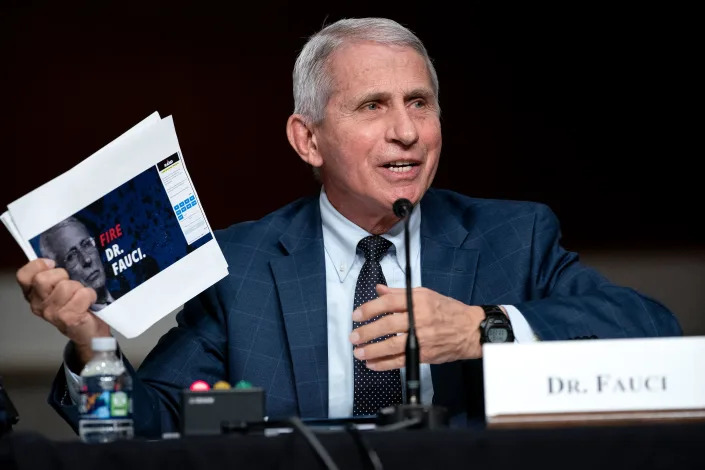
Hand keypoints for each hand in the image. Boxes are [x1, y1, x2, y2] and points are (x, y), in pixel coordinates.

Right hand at [16, 258, 109, 364]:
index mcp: (34, 293)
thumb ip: (56, 273)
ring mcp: (51, 313)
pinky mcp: (68, 319)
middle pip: (43, 279)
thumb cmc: (77, 305)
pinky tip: (90, 302)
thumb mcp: (62, 286)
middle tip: (72, 284)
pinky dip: (90, 295)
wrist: (91, 330)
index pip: (24, 275)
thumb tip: (64, 255)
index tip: (52, 264)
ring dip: (79, 287)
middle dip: (63, 276)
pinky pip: (81, 295)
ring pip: (65, 286)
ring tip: (82, 295)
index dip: (38, 266)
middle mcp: (38, 304)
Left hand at [349, 285, 484, 370]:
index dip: (370, 309)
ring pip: (392, 345)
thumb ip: (399, 293)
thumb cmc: (448, 310)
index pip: (388, 302)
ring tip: (359, 352)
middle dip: (367, 332)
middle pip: (387, 324)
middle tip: (354, 336)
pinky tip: (372, 364)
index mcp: (418, 301)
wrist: (470, 330)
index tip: (357, 315)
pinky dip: (384, 364)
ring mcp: (422, 338)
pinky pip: (401, 360)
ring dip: (372, 350)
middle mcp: (419, 319)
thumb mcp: (425, 294)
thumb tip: (379, 290)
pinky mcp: (424, 354)